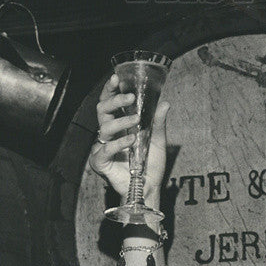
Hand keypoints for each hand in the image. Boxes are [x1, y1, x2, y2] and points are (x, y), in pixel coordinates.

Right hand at [87, 73, 169, 210]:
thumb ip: (158, 123)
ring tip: (138, 122)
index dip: (111, 90)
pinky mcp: (100, 162)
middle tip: (130, 97)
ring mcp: (103, 147)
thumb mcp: (157, 141)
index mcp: (119, 126)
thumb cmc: (151, 165)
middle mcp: (109, 134)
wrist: (149, 187)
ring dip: (122, 121)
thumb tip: (165, 103)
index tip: (117, 78)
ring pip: (104, 127)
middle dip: (115, 100)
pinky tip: (131, 141)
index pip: (110, 103)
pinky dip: (118, 144)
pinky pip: (104, 150)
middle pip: (102, 110)